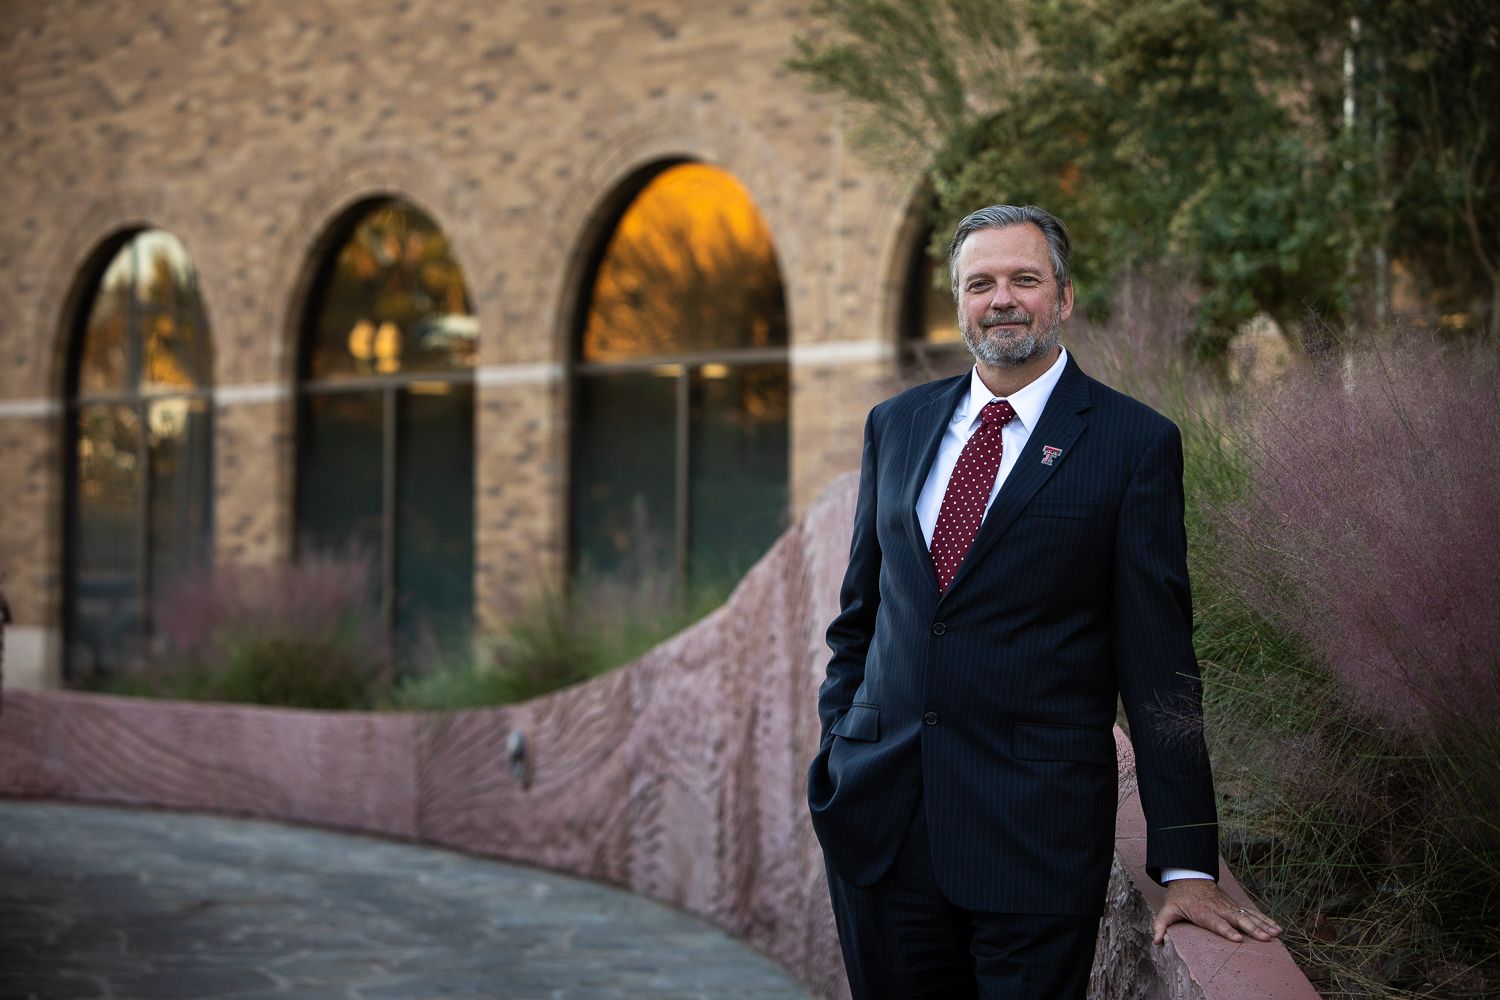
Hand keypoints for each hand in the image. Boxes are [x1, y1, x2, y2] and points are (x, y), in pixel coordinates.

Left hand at [1152, 878, 1281, 944]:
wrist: (1190, 877)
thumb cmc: (1179, 897)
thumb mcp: (1167, 908)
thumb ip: (1160, 924)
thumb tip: (1156, 940)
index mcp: (1203, 912)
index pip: (1216, 922)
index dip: (1226, 930)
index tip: (1237, 939)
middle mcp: (1219, 909)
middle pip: (1237, 919)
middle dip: (1252, 929)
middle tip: (1265, 938)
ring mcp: (1229, 906)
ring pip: (1248, 915)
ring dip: (1263, 924)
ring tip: (1276, 934)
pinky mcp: (1236, 906)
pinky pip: (1253, 913)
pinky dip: (1266, 919)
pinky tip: (1278, 928)